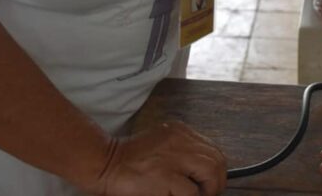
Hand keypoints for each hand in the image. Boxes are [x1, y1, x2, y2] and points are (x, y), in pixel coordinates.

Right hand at [79, 121, 226, 195]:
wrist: (105, 163)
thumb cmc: (131, 160)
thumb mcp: (162, 145)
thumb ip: (182, 152)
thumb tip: (204, 174)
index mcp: (180, 132)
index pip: (212, 149)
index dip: (216, 169)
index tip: (210, 183)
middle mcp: (181, 140)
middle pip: (217, 160)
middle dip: (217, 181)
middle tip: (208, 194)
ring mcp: (174, 157)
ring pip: (211, 173)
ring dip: (208, 190)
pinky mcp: (166, 176)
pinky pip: (191, 192)